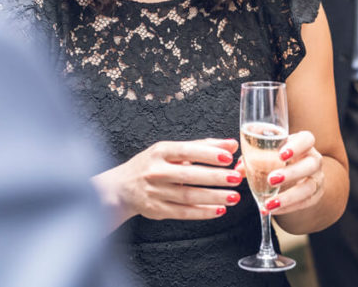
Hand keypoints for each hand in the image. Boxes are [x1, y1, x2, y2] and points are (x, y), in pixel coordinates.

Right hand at [94, 138, 241, 225]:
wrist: (121, 187)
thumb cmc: (150, 165)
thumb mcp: (170, 150)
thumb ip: (202, 146)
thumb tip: (231, 144)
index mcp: (160, 151)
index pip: (187, 151)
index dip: (208, 154)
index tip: (228, 156)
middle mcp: (157, 171)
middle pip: (190, 175)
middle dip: (215, 177)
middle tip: (236, 178)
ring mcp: (156, 192)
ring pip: (189, 196)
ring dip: (214, 197)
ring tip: (233, 197)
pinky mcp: (157, 210)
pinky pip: (184, 212)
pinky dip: (203, 212)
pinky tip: (218, 210)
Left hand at [236, 131, 324, 215]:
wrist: (296, 176)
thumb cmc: (278, 159)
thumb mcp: (267, 153)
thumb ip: (253, 157)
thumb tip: (238, 168)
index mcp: (302, 143)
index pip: (307, 139)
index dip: (297, 146)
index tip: (281, 155)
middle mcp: (313, 159)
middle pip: (311, 164)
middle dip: (292, 173)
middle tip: (271, 179)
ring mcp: (316, 178)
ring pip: (309, 187)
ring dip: (289, 197)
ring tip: (270, 203)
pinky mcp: (315, 195)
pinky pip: (305, 203)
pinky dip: (288, 207)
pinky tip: (274, 209)